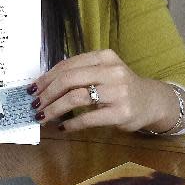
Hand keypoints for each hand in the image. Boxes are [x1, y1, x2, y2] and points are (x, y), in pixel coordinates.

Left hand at [28, 50, 180, 133]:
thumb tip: (44, 84)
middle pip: (69, 79)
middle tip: (35, 105)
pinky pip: (88, 118)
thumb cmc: (121, 88)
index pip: (68, 65)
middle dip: (47, 93)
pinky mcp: (120, 113)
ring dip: (54, 109)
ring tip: (43, 117)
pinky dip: (71, 124)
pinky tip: (63, 127)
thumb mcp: (104, 72)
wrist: (151, 102)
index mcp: (105, 57)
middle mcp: (112, 71)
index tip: (33, 89)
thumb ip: (81, 73)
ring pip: (76, 97)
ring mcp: (118, 92)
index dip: (47, 77)